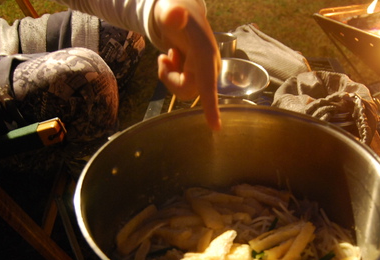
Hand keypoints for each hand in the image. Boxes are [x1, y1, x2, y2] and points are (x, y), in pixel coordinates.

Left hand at [154, 0, 221, 129]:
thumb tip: (176, 13)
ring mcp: (204, 73)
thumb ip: (172, 13)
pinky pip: (181, 86)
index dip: (211, 106)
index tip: (216, 127)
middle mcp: (209, 67)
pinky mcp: (199, 77)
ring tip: (169, 55)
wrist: (181, 12)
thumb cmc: (176, 12)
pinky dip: (171, 74)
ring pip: (183, 90)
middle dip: (170, 79)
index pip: (208, 84)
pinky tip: (173, 58)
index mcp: (206, 55)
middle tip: (163, 59)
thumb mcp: (170, 10)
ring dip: (169, 76)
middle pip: (187, 91)